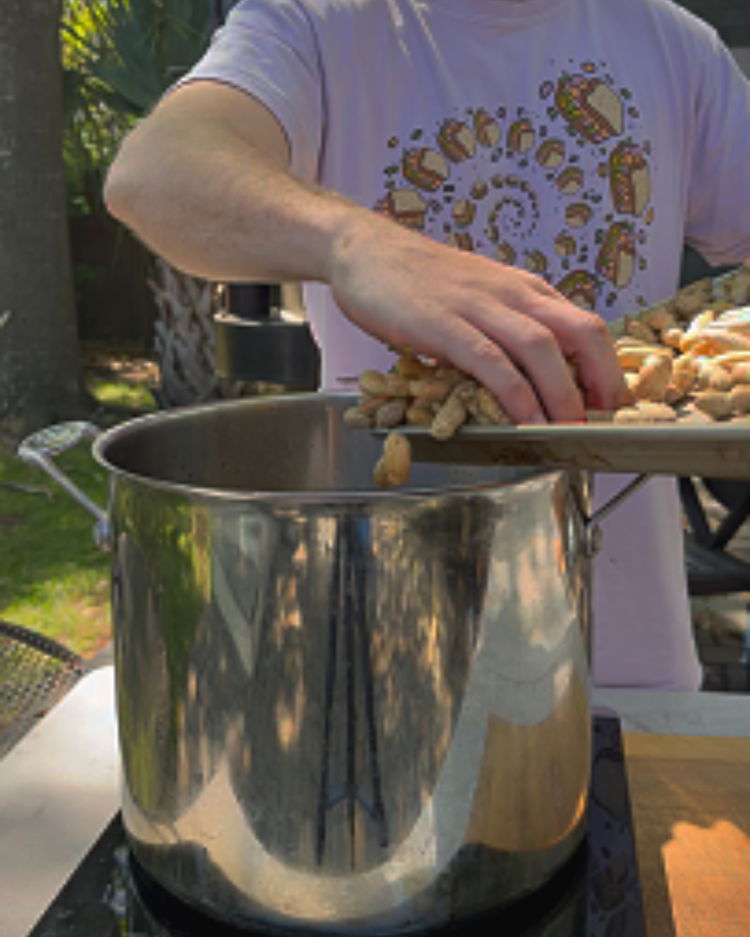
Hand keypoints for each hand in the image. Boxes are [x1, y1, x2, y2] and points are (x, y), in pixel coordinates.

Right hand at [329, 211, 625, 423]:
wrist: (366, 251)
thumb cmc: (422, 281)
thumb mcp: (480, 297)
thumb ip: (508, 327)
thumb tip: (537, 373)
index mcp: (525, 290)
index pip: (586, 325)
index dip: (607, 369)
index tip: (612, 405)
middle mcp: (512, 294)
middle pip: (580, 333)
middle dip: (599, 381)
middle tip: (603, 422)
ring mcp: (478, 306)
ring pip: (540, 348)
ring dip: (561, 394)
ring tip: (569, 429)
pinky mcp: (443, 324)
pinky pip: (490, 361)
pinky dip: (514, 394)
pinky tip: (523, 420)